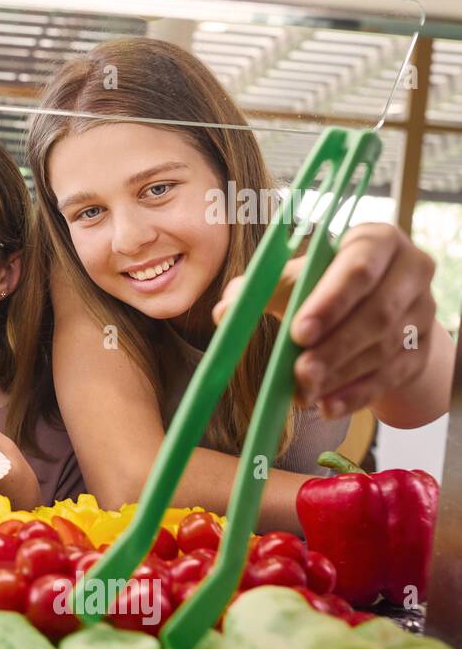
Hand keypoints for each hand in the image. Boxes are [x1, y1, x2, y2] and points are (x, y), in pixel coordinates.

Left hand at [213, 221, 437, 417]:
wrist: (377, 305)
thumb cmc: (325, 283)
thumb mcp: (296, 277)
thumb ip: (260, 289)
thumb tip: (226, 311)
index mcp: (377, 242)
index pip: (359, 269)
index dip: (330, 302)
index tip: (299, 332)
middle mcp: (410, 273)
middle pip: (376, 313)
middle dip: (335, 347)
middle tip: (300, 372)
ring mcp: (422, 313)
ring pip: (384, 348)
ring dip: (341, 374)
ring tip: (304, 392)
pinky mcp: (421, 351)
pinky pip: (391, 377)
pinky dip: (356, 395)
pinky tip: (326, 406)